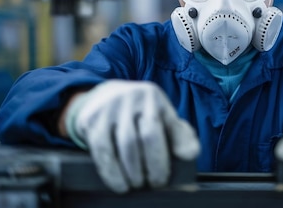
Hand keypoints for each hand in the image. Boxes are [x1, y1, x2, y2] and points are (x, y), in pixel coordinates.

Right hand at [65, 80, 199, 192]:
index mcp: (153, 97)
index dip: (169, 151)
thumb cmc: (140, 114)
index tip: (171, 171)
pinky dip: (111, 172)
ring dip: (132, 171)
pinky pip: (102, 150)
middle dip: (153, 165)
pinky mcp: (92, 120)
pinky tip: (119, 184)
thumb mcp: (162, 117)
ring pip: (124, 145)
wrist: (104, 96)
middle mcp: (132, 98)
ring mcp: (110, 108)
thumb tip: (190, 154)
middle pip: (146, 136)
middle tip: (156, 183)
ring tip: (137, 185)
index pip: (164, 127)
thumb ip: (180, 135)